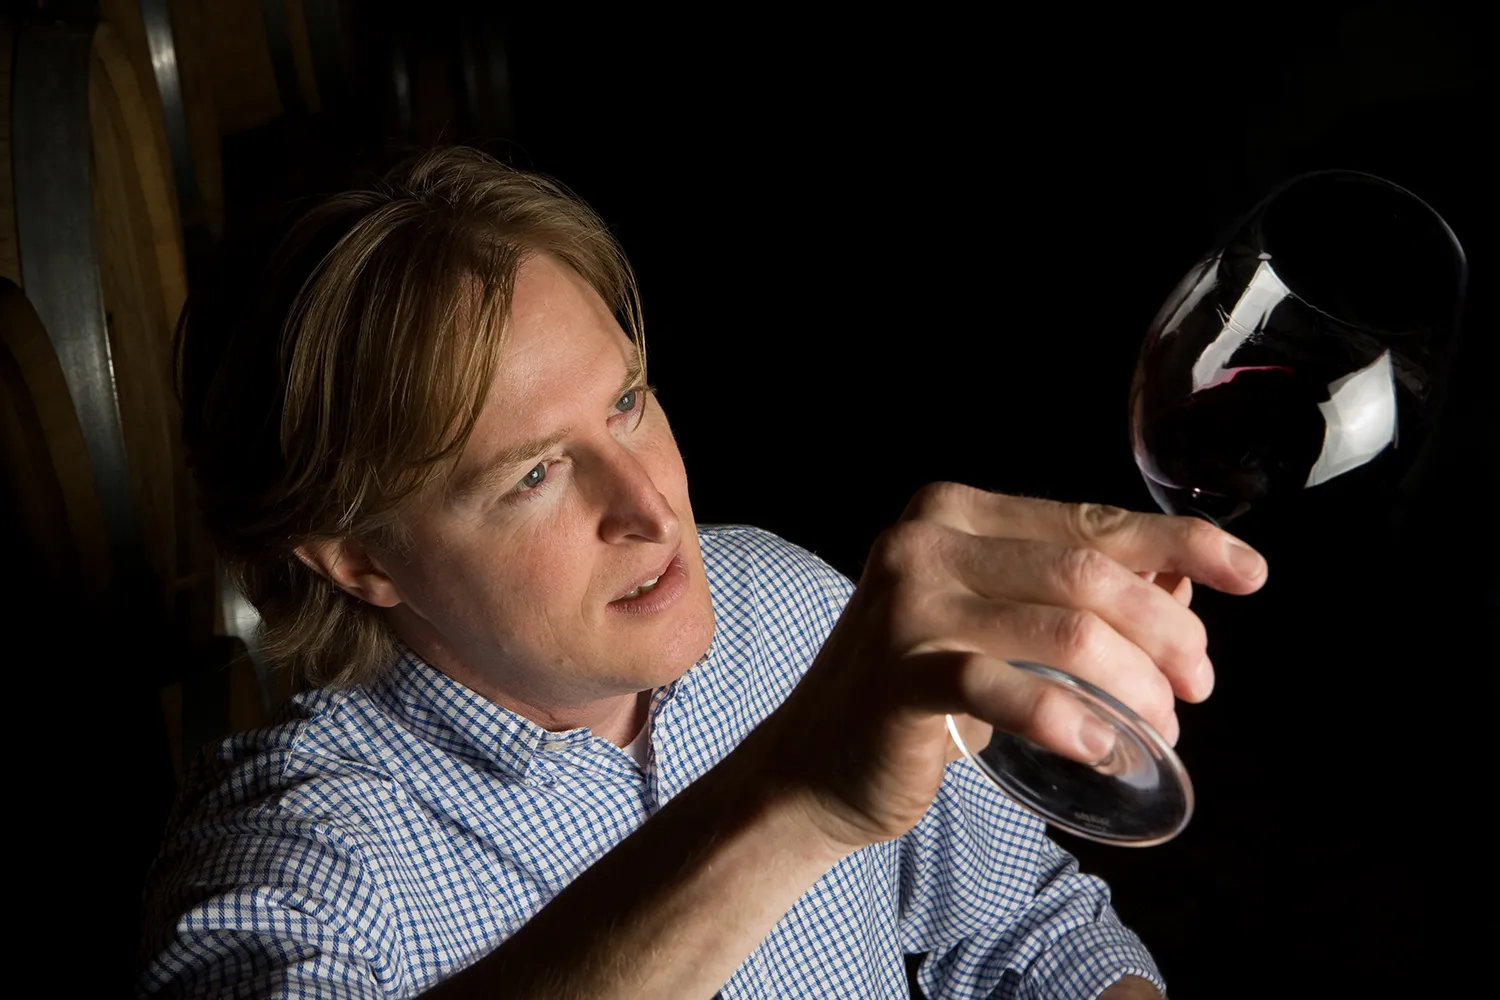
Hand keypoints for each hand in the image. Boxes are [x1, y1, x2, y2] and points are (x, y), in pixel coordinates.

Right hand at [754, 483, 1267, 853]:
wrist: (814, 764)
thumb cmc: (917, 692)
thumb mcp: (994, 626)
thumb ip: (1074, 597)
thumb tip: (1184, 583)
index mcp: (952, 511)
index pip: (1089, 522)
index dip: (1180, 545)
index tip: (1249, 573)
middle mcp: (924, 542)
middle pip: (1089, 574)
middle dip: (1167, 632)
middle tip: (1197, 687)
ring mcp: (906, 607)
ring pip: (1066, 631)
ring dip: (1136, 686)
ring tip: (1159, 727)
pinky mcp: (900, 675)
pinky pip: (1010, 691)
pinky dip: (1073, 722)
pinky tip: (1104, 750)